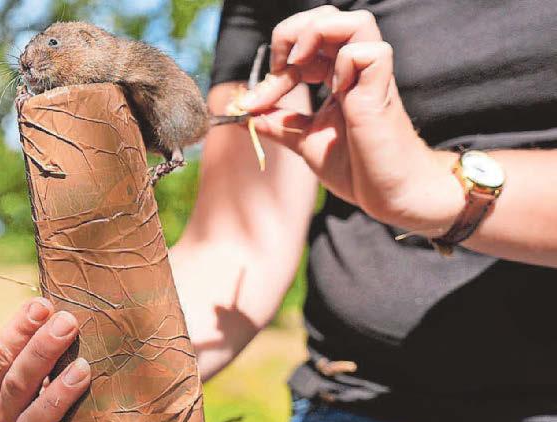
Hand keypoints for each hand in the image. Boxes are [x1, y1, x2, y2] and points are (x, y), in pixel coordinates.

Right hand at [0, 298, 90, 421]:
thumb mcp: (50, 336)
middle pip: (16, 383)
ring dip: (56, 395)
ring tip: (84, 369)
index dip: (19, 330)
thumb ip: (50, 315)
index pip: (0, 354)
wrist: (78, 406)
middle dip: (42, 352)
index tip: (44, 305)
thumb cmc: (62, 356)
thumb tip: (71, 269)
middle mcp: (3, 409)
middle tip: (69, 323)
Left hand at [239, 6, 458, 230]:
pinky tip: (337, 91)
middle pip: (328, 17)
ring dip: (318, 34)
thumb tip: (245, 114)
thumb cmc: (356, 168)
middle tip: (279, 68)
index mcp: (336, 77)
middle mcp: (354, 70)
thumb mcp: (304, 141)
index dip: (274, 65)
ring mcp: (371, 77)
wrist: (386, 194)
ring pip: (357, 20)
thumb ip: (279, 124)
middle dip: (292, 32)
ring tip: (300, 65)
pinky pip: (370, 51)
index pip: (302, 44)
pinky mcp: (383, 89)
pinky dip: (345, 62)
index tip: (254, 101)